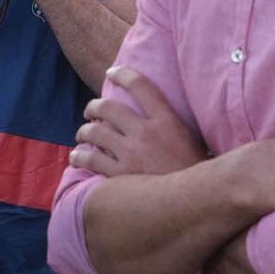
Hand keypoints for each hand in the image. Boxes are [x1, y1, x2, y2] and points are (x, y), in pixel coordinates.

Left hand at [72, 66, 205, 177]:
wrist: (196, 201)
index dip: (123, 74)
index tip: (112, 73)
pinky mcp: (121, 175)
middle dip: (94, 106)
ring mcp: (131, 153)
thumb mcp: (193, 139)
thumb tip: (160, 115)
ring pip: (95, 132)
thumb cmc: (197, 172)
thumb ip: (173, 124)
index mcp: (167, 119)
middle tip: (90, 110)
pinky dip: (80, 156)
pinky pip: (91, 159)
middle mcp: (146, 132)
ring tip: (82, 133)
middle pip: (109, 107)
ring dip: (84, 130)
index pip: (141, 86)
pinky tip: (77, 156)